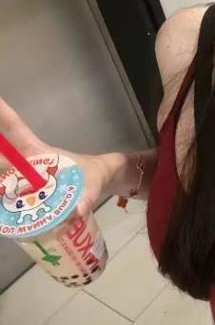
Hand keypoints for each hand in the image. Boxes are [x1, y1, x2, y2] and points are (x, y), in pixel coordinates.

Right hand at [0, 95, 107, 220]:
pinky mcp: (21, 198)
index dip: (1, 113)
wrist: (95, 188)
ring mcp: (20, 181)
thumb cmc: (93, 176)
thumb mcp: (93, 184)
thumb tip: (78, 211)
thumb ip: (87, 197)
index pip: (13, 127)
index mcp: (36, 151)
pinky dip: (1, 204)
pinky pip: (3, 198)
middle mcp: (22, 164)